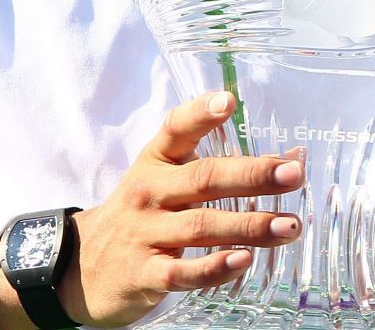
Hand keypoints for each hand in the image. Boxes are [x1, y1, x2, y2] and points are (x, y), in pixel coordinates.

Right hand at [61, 91, 304, 326]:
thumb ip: (225, 168)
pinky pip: (181, 272)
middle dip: (252, 175)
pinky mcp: (144, 274)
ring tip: (290, 227)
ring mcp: (145, 233)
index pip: (175, 129)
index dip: (201, 113)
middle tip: (293, 174)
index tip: (228, 101)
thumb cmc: (143, 215)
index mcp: (156, 162)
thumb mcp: (170, 181)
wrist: (79, 268)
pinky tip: (244, 261)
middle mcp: (150, 192)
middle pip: (204, 178)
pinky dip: (214, 268)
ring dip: (250, 226)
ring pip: (201, 226)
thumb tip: (294, 157)